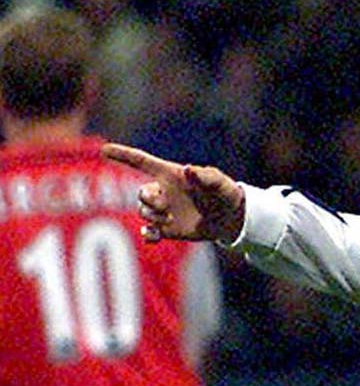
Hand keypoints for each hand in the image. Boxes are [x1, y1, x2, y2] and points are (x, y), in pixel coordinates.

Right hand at [101, 143, 245, 243]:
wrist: (230, 218)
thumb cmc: (225, 194)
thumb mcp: (220, 183)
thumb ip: (205, 176)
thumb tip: (188, 169)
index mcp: (171, 175)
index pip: (142, 162)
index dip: (123, 155)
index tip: (105, 149)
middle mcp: (164, 192)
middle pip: (141, 193)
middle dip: (147, 199)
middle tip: (164, 205)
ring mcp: (164, 211)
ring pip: (144, 212)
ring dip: (153, 216)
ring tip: (171, 219)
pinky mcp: (168, 229)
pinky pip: (149, 232)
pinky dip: (148, 234)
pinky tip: (155, 236)